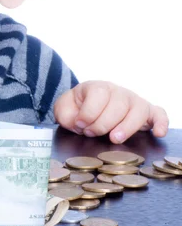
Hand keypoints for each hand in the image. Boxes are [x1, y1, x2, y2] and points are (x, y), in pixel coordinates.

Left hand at [54, 80, 168, 143]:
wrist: (88, 105)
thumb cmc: (78, 107)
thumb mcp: (64, 108)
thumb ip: (65, 114)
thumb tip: (78, 124)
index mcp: (97, 87)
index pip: (98, 95)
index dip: (88, 113)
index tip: (80, 125)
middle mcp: (117, 92)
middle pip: (118, 105)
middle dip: (103, 123)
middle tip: (91, 133)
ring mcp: (133, 101)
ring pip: (138, 110)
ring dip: (127, 127)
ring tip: (114, 139)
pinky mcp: (146, 112)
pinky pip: (159, 114)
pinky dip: (161, 122)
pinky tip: (157, 133)